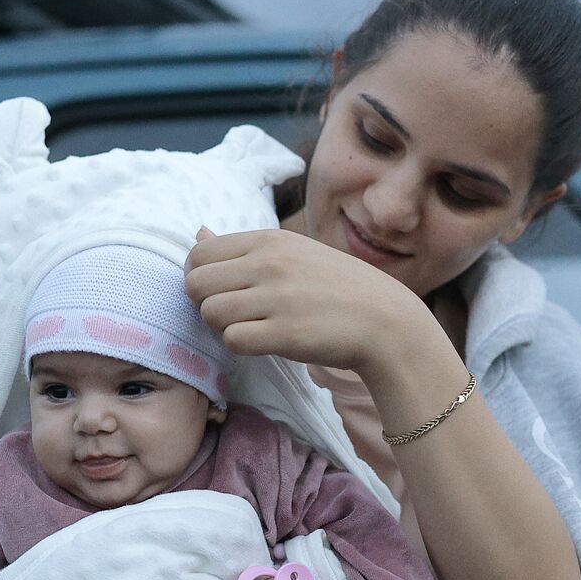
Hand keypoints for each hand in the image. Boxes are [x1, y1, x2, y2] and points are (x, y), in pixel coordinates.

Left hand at [184, 227, 427, 374]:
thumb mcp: (294, 253)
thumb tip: (197, 233)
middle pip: (196, 285)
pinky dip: (243, 346)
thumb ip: (243, 248)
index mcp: (268, 240)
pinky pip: (233, 340)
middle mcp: (269, 264)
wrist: (384, 319)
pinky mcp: (284, 333)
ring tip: (253, 326)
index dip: (202, 277)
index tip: (224, 290)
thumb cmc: (337, 287)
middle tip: (235, 313)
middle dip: (207, 303)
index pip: (199, 254)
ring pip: (210, 313)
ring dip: (224, 327)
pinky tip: (266, 341)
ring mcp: (276, 298)